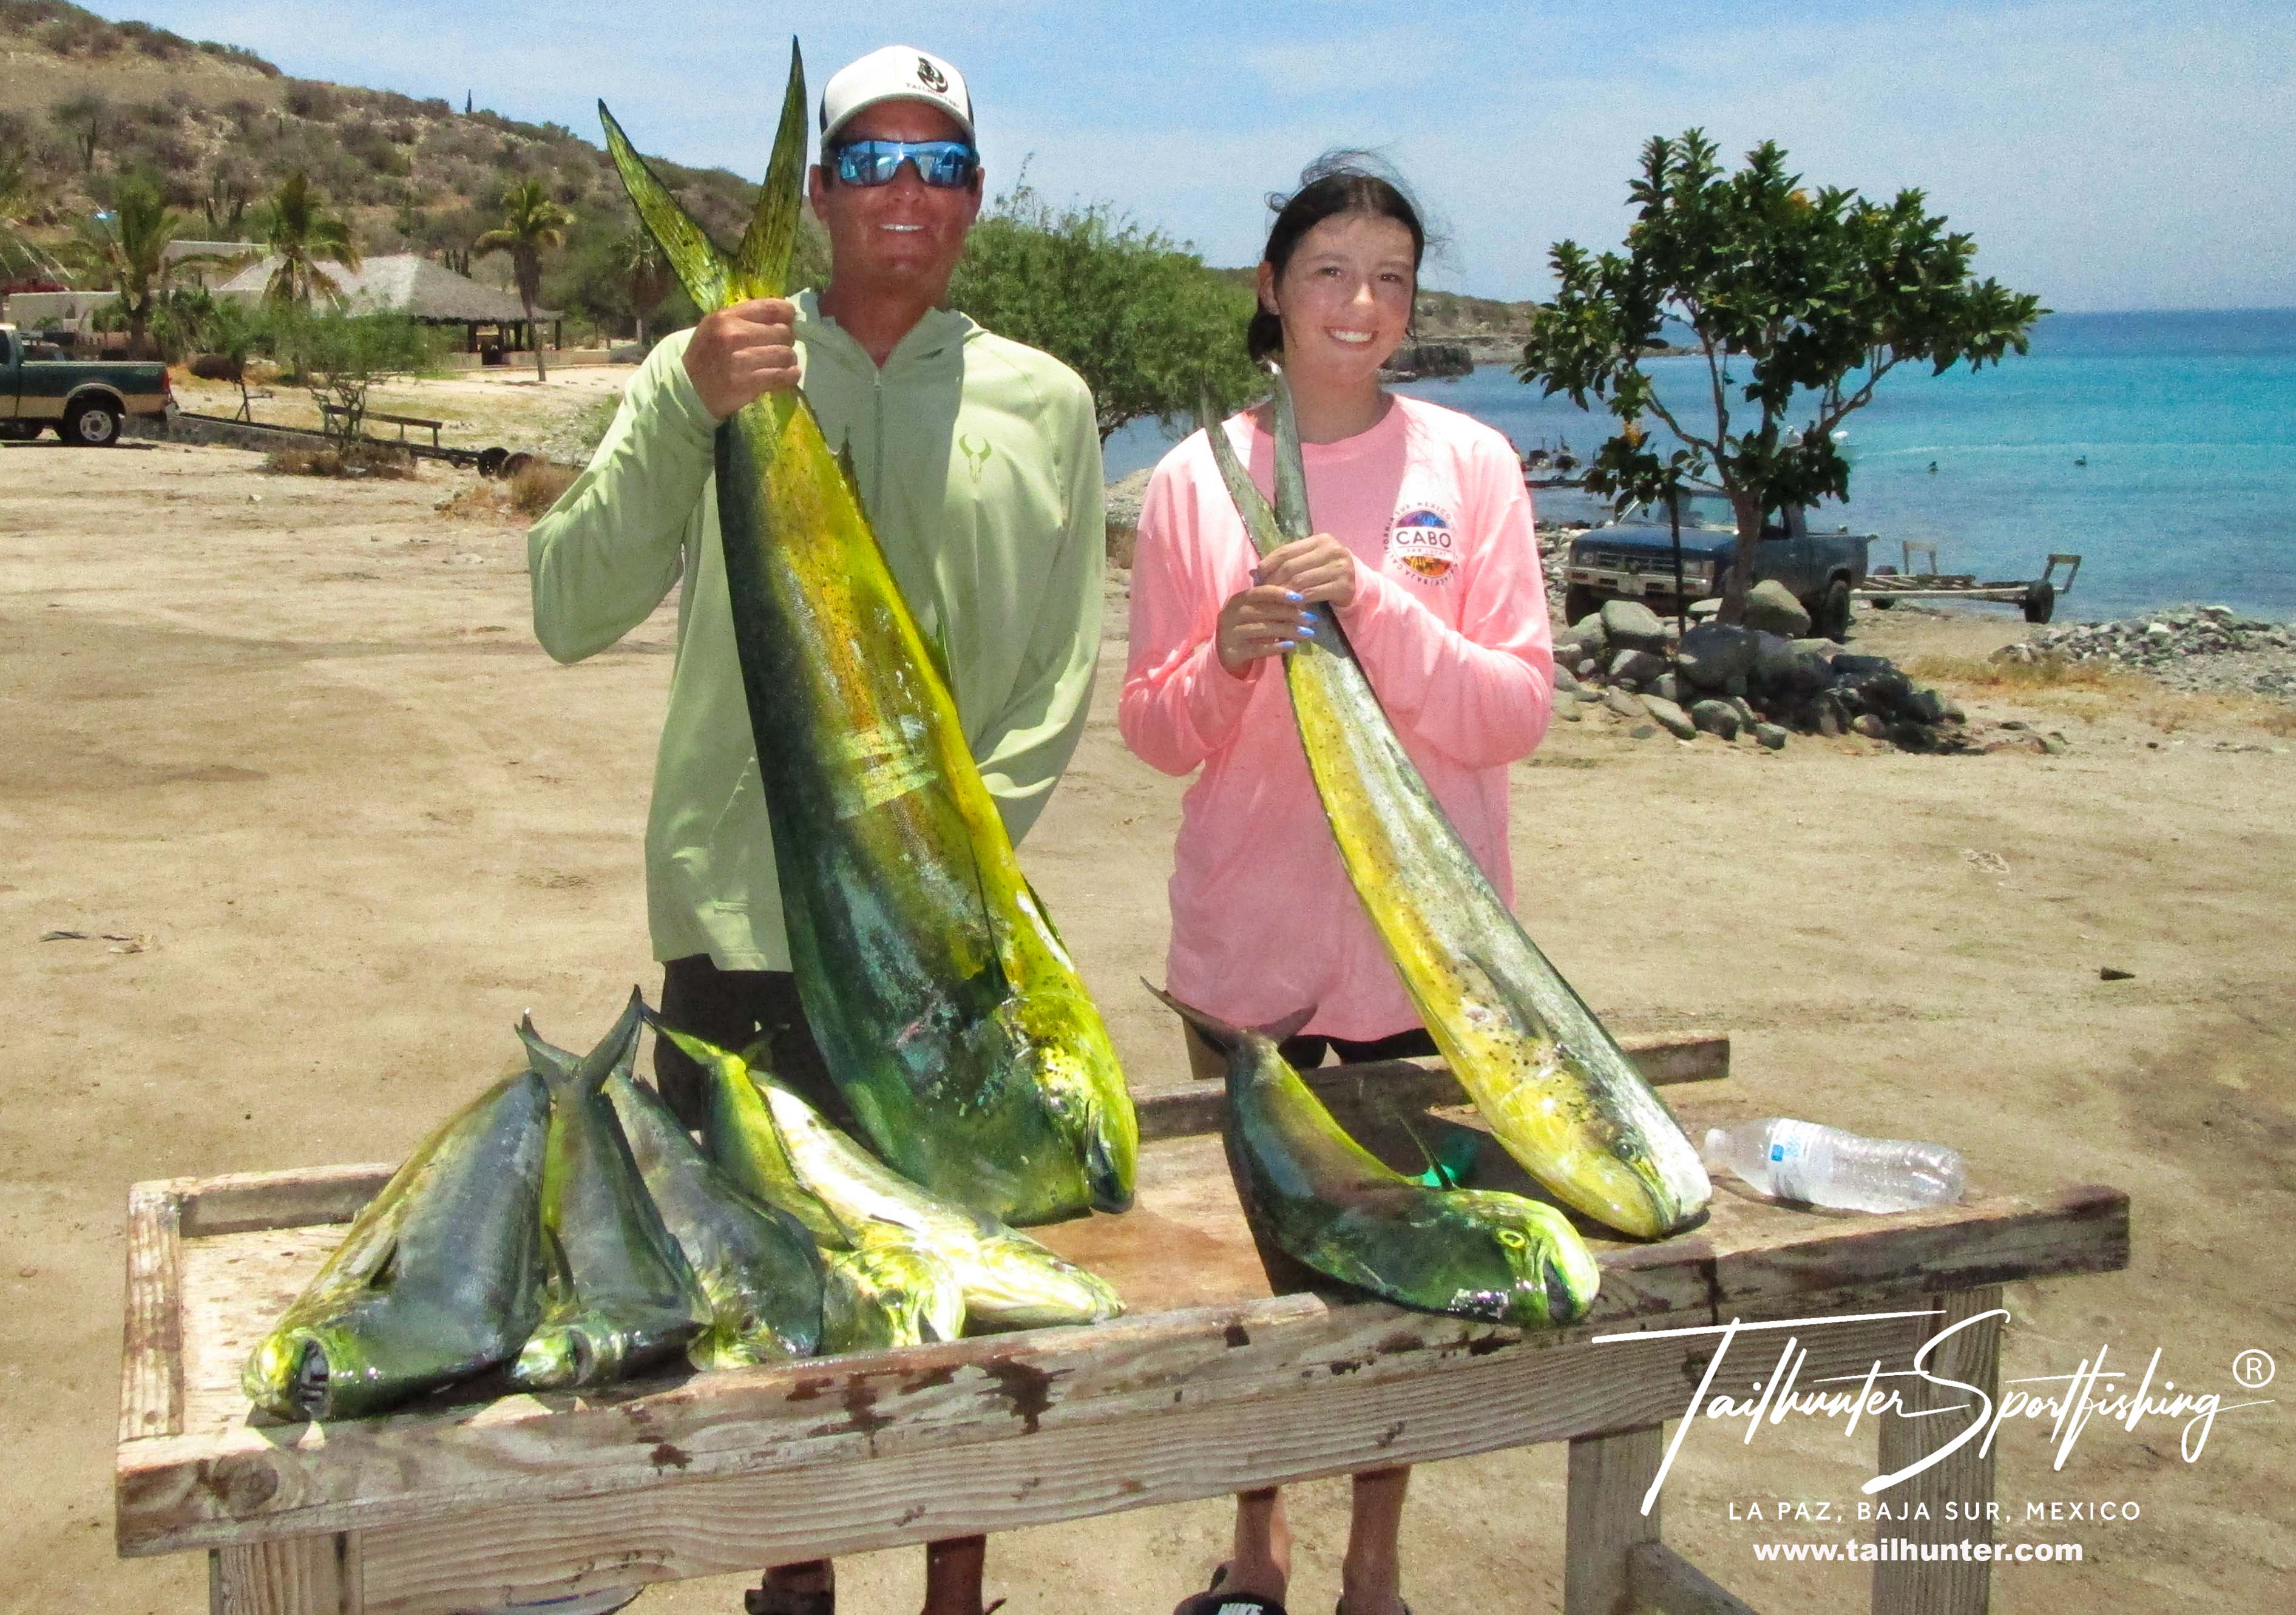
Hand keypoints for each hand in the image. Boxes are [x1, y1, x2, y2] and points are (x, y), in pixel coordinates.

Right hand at [681, 298, 799, 419]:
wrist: (689, 388)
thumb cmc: (706, 354)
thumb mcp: (716, 326)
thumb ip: (745, 318)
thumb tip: (784, 316)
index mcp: (726, 318)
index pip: (771, 308)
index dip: (787, 314)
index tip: (789, 321)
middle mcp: (733, 335)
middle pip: (783, 332)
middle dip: (787, 340)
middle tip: (781, 346)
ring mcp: (740, 361)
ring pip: (785, 354)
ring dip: (789, 360)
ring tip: (782, 362)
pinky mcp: (747, 384)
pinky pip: (782, 376)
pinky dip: (791, 376)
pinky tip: (789, 375)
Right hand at [1215, 580, 1319, 675]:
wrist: (1225, 655)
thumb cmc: (1246, 629)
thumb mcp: (1254, 613)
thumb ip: (1270, 604)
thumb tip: (1301, 599)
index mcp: (1237, 600)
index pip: (1259, 592)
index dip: (1280, 593)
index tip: (1300, 598)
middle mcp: (1230, 614)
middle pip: (1263, 610)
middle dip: (1289, 613)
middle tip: (1310, 618)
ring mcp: (1230, 634)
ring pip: (1262, 629)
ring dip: (1287, 630)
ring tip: (1307, 633)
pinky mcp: (1233, 652)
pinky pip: (1258, 648)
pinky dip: (1276, 647)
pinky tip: (1292, 646)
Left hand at [1254, 533, 1356, 609]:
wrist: (1358, 587)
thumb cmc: (1328, 574)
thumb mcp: (1310, 563)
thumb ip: (1288, 563)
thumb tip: (1255, 571)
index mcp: (1320, 540)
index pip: (1286, 550)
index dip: (1268, 564)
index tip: (1257, 578)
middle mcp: (1332, 550)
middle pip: (1291, 566)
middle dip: (1273, 581)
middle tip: (1262, 594)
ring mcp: (1340, 567)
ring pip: (1300, 581)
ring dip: (1283, 593)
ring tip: (1273, 601)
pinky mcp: (1344, 585)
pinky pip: (1313, 594)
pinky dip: (1298, 601)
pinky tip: (1290, 607)